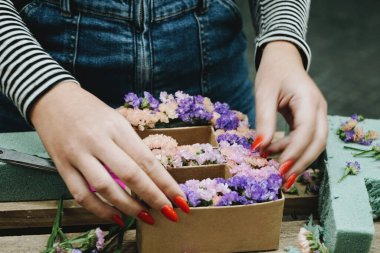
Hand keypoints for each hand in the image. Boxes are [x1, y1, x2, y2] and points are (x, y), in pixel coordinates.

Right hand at [30, 82, 187, 224]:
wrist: (52, 99)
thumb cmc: (91, 110)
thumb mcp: (117, 120)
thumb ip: (131, 146)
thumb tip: (151, 176)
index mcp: (117, 127)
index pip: (146, 160)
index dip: (165, 182)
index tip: (180, 199)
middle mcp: (98, 141)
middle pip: (130, 175)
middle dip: (153, 197)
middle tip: (169, 212)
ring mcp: (78, 154)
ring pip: (106, 187)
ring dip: (128, 207)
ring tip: (145, 217)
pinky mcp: (61, 166)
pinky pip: (81, 194)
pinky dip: (99, 209)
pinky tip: (116, 217)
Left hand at [254, 41, 327, 188]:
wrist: (282, 59)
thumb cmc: (273, 73)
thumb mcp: (264, 94)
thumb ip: (264, 121)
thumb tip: (259, 148)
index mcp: (309, 100)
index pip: (306, 132)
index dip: (294, 152)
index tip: (279, 169)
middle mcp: (318, 109)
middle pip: (317, 143)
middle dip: (301, 163)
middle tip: (283, 181)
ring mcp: (317, 114)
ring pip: (314, 144)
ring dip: (297, 159)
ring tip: (275, 168)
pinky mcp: (310, 119)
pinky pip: (306, 139)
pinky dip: (292, 149)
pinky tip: (275, 153)